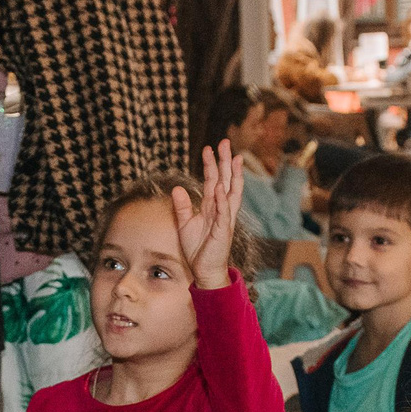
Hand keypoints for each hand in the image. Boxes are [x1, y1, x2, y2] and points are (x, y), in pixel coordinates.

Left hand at [172, 140, 244, 289]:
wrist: (204, 269)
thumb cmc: (197, 248)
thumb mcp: (184, 224)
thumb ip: (182, 206)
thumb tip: (177, 189)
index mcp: (212, 206)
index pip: (213, 180)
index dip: (211, 164)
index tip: (208, 148)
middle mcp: (221, 209)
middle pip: (225, 179)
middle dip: (225, 161)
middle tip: (225, 142)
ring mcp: (225, 218)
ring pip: (231, 191)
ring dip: (232, 175)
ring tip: (233, 158)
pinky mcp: (224, 230)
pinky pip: (224, 212)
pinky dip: (223, 200)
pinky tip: (222, 187)